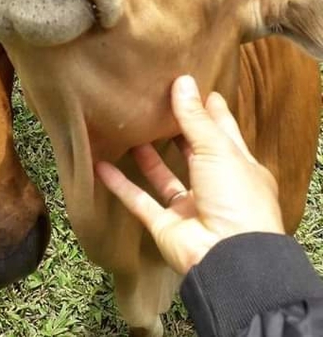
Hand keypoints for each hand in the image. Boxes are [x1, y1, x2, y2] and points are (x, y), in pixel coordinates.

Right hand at [95, 75, 284, 275]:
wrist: (228, 257)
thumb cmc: (235, 197)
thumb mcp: (218, 149)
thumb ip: (195, 118)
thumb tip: (183, 81)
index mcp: (238, 167)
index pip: (222, 131)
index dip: (209, 109)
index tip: (191, 84)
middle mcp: (214, 185)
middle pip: (191, 151)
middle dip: (175, 130)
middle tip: (153, 101)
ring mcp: (188, 207)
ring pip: (163, 175)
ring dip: (145, 155)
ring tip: (128, 128)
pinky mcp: (164, 224)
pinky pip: (138, 199)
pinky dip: (119, 184)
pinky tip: (100, 164)